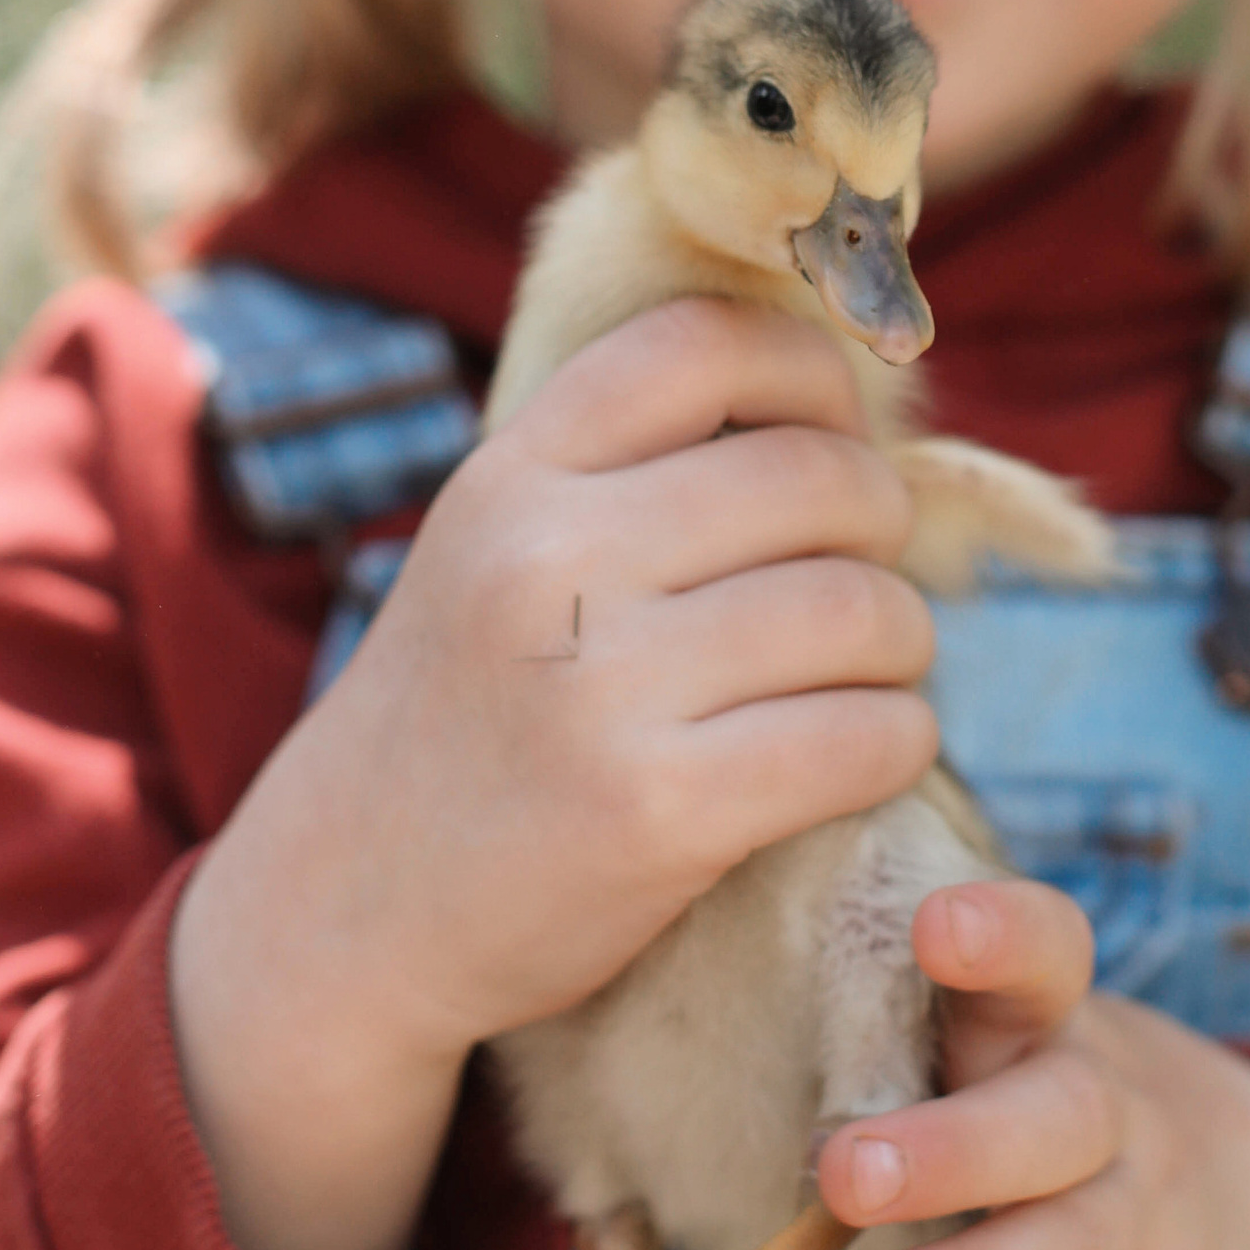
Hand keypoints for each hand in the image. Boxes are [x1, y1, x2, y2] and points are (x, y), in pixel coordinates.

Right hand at [170, 299, 936, 1249]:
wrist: (349, 906)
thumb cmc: (467, 709)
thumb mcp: (492, 545)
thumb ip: (621, 465)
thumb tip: (841, 396)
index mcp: (512, 475)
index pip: (706, 343)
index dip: (813, 372)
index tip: (836, 431)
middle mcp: (549, 561)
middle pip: (821, 478)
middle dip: (883, 525)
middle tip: (864, 575)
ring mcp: (602, 689)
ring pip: (864, 610)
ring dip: (901, 643)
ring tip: (867, 671)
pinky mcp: (658, 811)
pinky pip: (865, 736)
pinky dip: (898, 738)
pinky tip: (865, 748)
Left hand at [813, 883, 1249, 1249]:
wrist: (1224, 1166)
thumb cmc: (1020, 1073)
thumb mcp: (977, 1017)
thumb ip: (865, 999)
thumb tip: (632, 966)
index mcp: (1043, 1017)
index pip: (1042, 950)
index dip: (996, 934)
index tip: (933, 923)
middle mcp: (1102, 1106)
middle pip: (1048, 1113)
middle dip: (952, 1143)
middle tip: (841, 1170)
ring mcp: (1142, 1212)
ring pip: (1073, 1241)